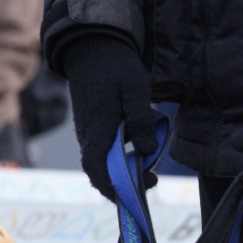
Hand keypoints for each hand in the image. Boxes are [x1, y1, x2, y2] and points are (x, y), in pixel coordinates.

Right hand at [60, 33, 161, 201]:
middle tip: (153, 178)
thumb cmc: (115, 67)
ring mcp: (89, 132)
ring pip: (105, 161)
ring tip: (150, 159)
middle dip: (125, 182)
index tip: (135, 195)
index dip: (112, 187)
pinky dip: (124, 153)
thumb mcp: (135, 89)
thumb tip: (148, 151)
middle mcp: (89, 135)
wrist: (93, 48)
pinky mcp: (94, 128)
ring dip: (126, 167)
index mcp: (98, 128)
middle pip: (101, 172)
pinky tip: (142, 141)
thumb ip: (141, 120)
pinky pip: (106, 149)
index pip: (97, 169)